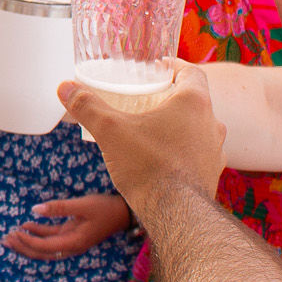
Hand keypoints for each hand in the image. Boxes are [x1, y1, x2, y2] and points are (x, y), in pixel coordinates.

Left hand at [4, 192, 131, 258]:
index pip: (45, 247)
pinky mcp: (72, 234)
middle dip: (23, 247)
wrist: (123, 212)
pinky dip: (38, 233)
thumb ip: (59, 208)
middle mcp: (71, 246)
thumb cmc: (105, 208)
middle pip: (42, 253)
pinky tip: (26, 225)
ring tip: (10, 236)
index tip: (14, 233)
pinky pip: (51, 238)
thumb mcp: (82, 205)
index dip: (28, 242)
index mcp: (74, 242)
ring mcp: (71, 241)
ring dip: (28, 242)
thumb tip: (35, 209)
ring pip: (44, 247)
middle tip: (5, 240)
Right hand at [59, 65, 224, 214]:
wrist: (175, 214)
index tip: (157, 70)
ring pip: (197, 128)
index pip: (192, 72)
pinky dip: (182, 151)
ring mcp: (215, 151)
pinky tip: (162, 159)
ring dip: (178, 126)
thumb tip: (65, 87)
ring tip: (152, 131)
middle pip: (193, 100)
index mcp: (194, 102)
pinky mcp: (212, 173)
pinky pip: (197, 153)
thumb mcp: (110, 131)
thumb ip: (87, 106)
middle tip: (146, 101)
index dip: (174, 67)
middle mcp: (212, 123)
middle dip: (170, 98)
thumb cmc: (148, 166)